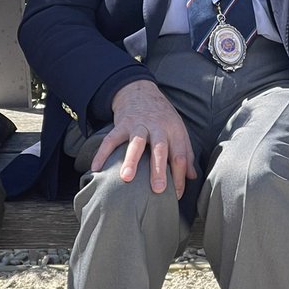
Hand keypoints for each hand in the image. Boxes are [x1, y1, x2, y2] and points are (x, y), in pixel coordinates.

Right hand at [90, 80, 196, 197]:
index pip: (180, 156)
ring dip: (131, 160)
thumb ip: (185, 153)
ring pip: (136, 143)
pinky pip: (111, 139)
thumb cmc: (162, 116)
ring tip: (126, 178)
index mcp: (174, 131)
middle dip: (159, 169)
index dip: (179, 177)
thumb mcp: (178, 130)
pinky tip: (96, 168)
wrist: (141, 92)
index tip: (175, 196)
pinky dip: (102, 153)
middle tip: (158, 189)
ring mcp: (138, 125)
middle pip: (160, 148)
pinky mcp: (121, 124)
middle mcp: (158, 127)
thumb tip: (192, 177)